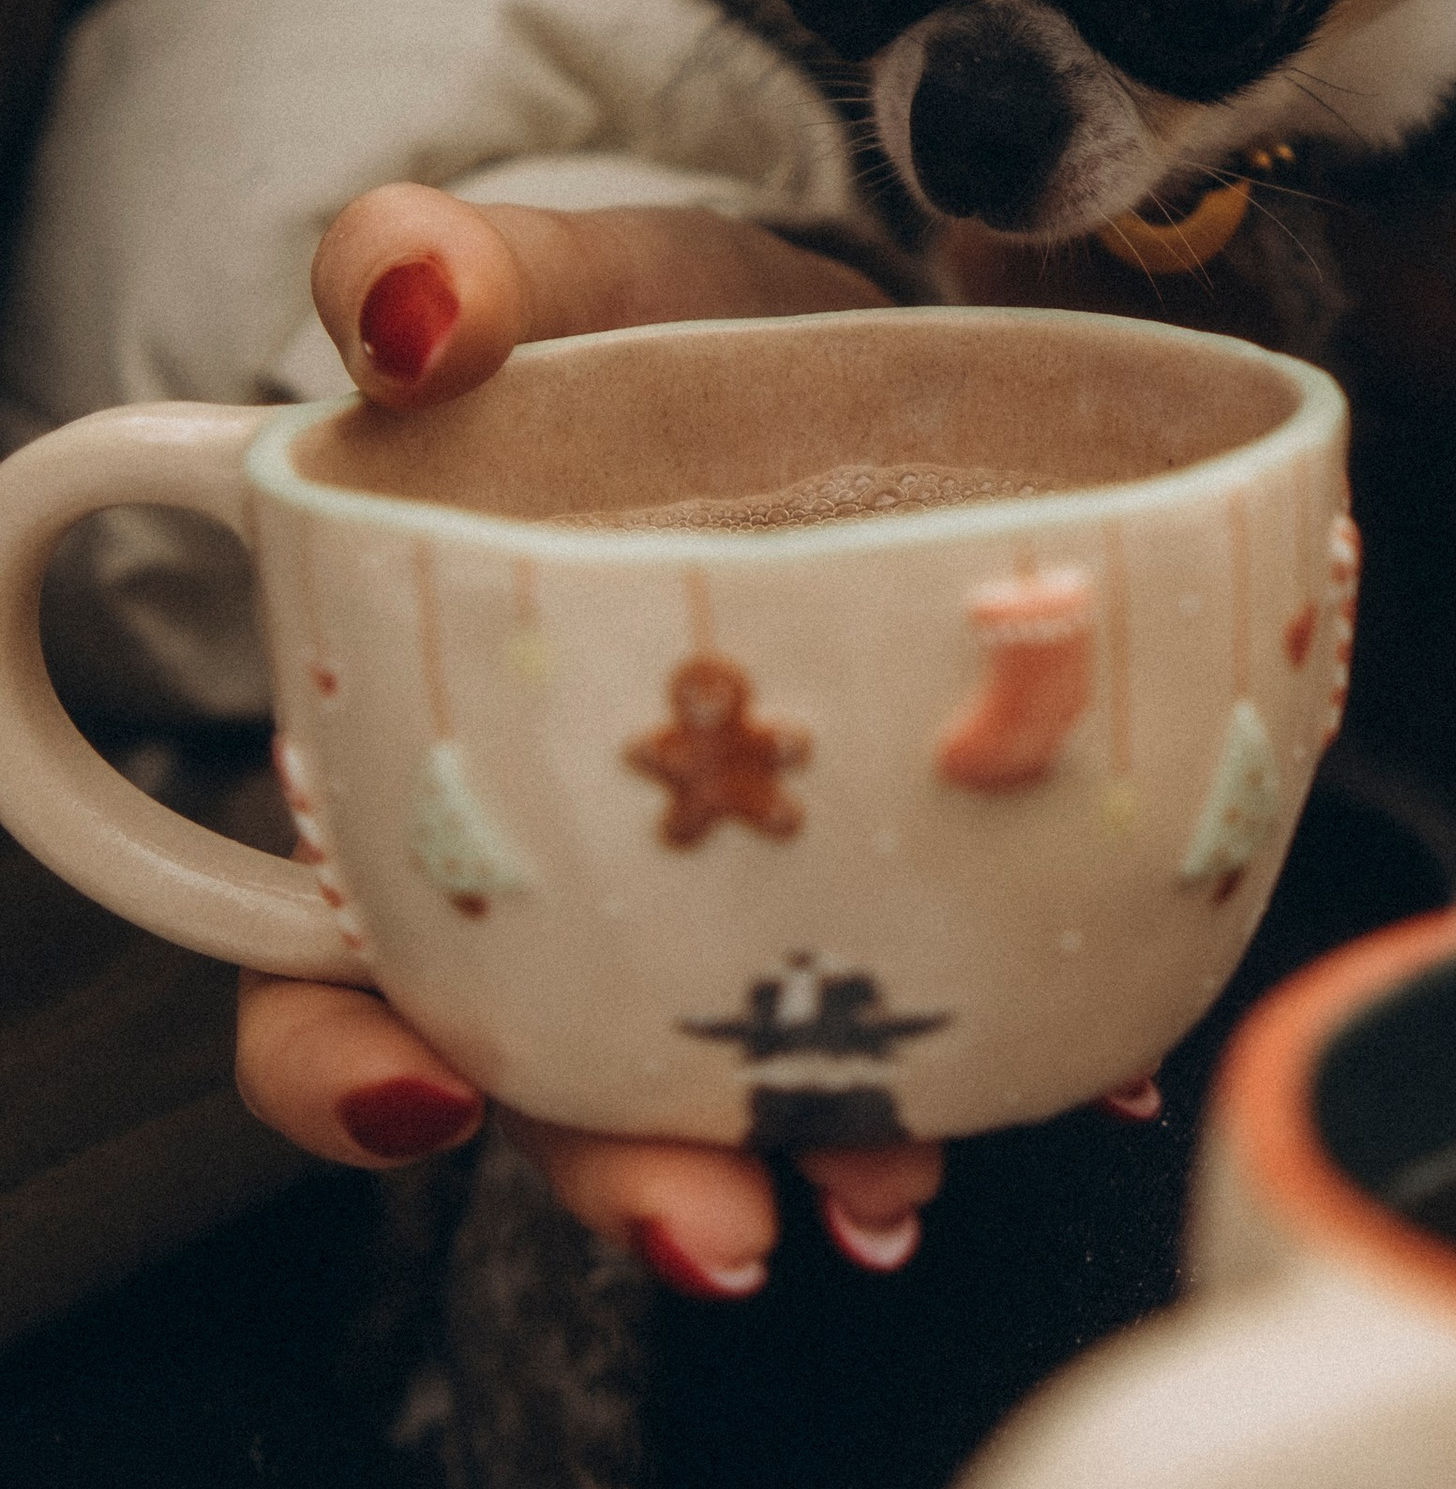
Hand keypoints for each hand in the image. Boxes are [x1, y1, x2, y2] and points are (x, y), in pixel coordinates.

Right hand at [234, 182, 946, 1290]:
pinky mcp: (931, 877)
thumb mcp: (572, 281)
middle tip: (712, 1216)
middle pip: (556, 1082)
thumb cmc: (692, 340)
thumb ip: (456, 271)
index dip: (340, 1062)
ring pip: (755, 1084)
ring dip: (821, 1153)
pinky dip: (1026, 1056)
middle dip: (622, 1171)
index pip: (331, 972)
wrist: (906, 329)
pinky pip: (965, 1002)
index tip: (418, 1092)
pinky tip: (1090, 1074)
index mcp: (449, 781)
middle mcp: (594, 880)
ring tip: (893, 1184)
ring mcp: (768, 897)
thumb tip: (387, 308)